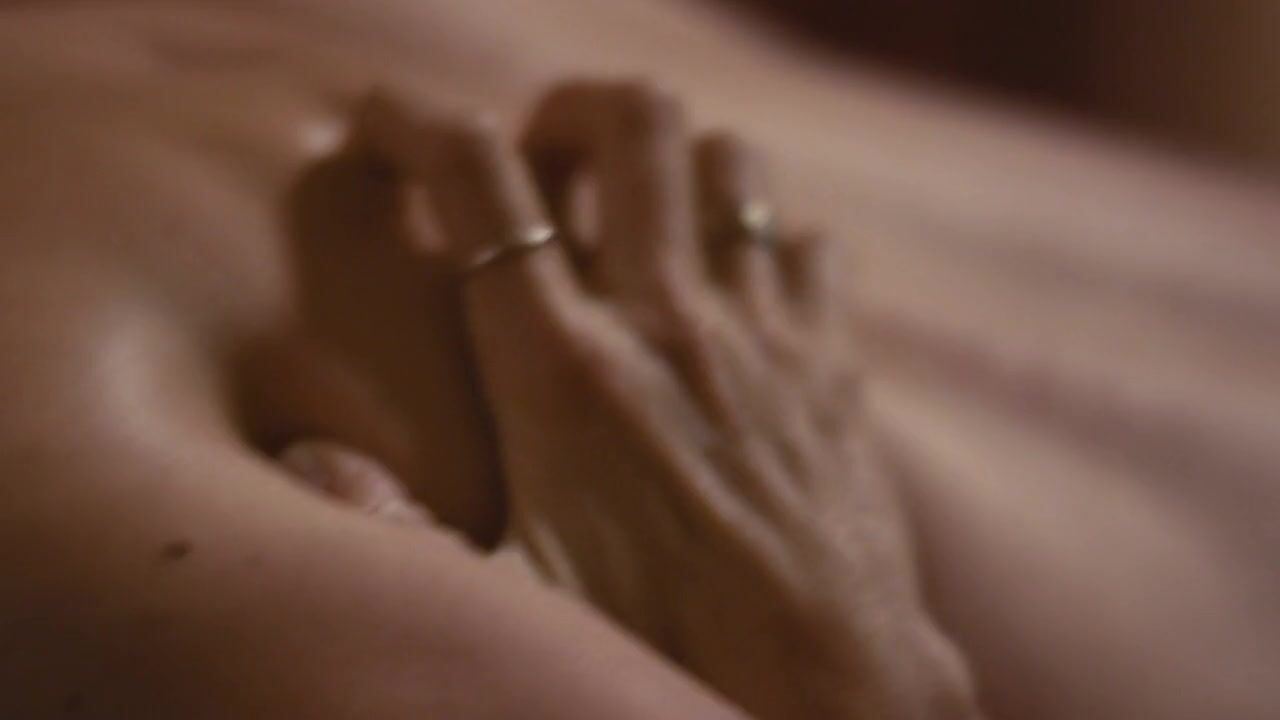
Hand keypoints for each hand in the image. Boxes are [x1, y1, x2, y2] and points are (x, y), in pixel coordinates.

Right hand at [361, 81, 979, 719]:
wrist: (823, 691)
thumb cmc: (657, 654)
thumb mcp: (503, 597)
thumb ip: (396, 524)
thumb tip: (308, 462)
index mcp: (561, 372)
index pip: (481, 187)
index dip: (420, 126)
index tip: (390, 123)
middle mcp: (667, 326)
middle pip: (631, 124)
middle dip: (574, 107)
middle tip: (544, 149)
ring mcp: (761, 333)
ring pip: (730, 162)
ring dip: (677, 163)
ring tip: (639, 206)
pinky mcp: (830, 363)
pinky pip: (807, 243)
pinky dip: (766, 239)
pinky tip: (735, 287)